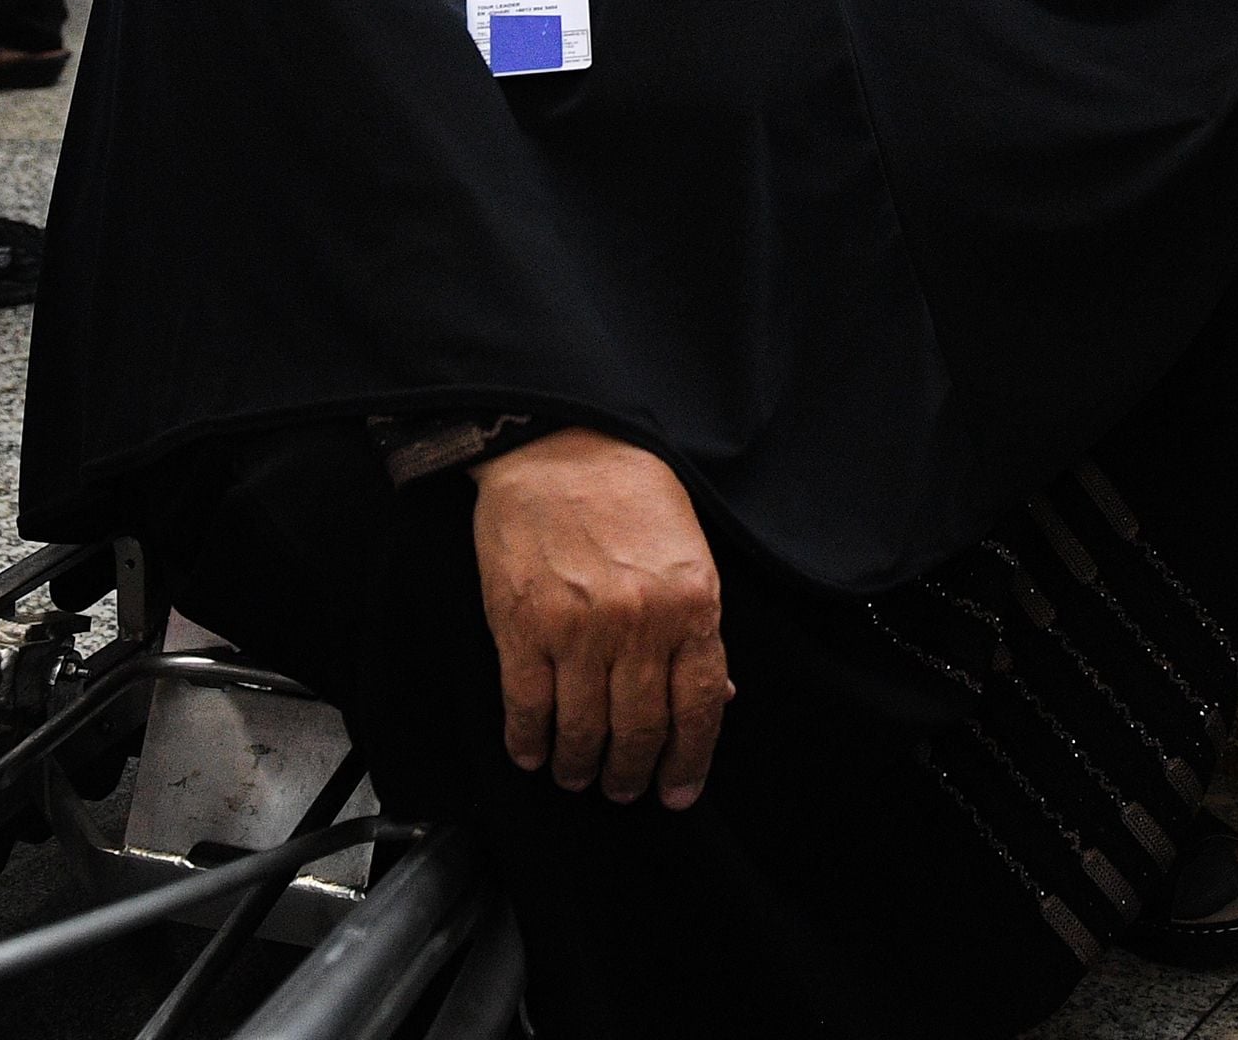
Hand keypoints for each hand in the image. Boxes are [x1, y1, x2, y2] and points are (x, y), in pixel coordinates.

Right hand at [471, 429, 732, 807]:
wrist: (561, 446)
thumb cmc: (631, 494)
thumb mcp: (690, 554)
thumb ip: (700, 630)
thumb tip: (715, 697)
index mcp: (691, 606)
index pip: (699, 708)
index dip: (689, 761)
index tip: (678, 791)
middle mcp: (639, 625)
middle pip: (640, 730)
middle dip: (632, 774)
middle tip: (624, 789)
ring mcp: (577, 630)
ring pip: (582, 730)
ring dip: (580, 766)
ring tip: (579, 776)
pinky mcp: (522, 626)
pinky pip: (527, 707)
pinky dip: (529, 742)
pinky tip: (534, 754)